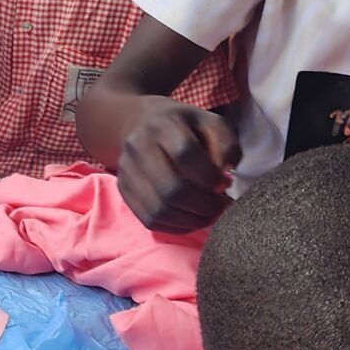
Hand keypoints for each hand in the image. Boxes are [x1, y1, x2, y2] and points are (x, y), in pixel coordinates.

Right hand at [114, 100, 237, 232]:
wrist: (142, 124)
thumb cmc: (186, 128)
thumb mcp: (212, 124)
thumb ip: (226, 146)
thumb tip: (223, 178)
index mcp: (163, 124)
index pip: (185, 153)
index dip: (209, 175)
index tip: (224, 184)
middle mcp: (138, 146)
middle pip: (171, 188)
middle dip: (203, 206)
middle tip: (220, 207)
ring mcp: (126, 170)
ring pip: (159, 210)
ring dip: (191, 220)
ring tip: (209, 215)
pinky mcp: (123, 190)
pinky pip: (150, 220)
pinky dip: (176, 226)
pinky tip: (191, 218)